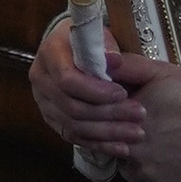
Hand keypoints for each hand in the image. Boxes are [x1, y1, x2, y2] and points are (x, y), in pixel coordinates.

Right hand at [29, 10, 140, 162]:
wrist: (71, 49)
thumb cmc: (88, 40)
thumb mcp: (97, 33)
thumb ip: (106, 45)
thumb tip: (114, 60)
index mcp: (50, 54)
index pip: (67, 79)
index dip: (96, 90)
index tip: (123, 93)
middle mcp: (41, 79)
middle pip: (72, 107)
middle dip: (109, 114)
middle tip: (139, 114)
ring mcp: (44, 102)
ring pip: (74, 126)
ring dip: (108, 133)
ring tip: (136, 133)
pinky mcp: (52, 119)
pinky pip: (74, 137)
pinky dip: (100, 144)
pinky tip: (122, 148)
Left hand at [109, 50, 180, 181]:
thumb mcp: (164, 73)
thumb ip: (130, 66)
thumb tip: (102, 60)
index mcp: (126, 118)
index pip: (102, 118)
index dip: (112, 114)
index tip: (123, 113)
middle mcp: (131, 148)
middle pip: (113, 145)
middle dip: (121, 138)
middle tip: (141, 132)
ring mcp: (147, 173)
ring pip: (129, 169)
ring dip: (137, 160)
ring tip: (155, 149)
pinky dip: (157, 177)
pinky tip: (170, 165)